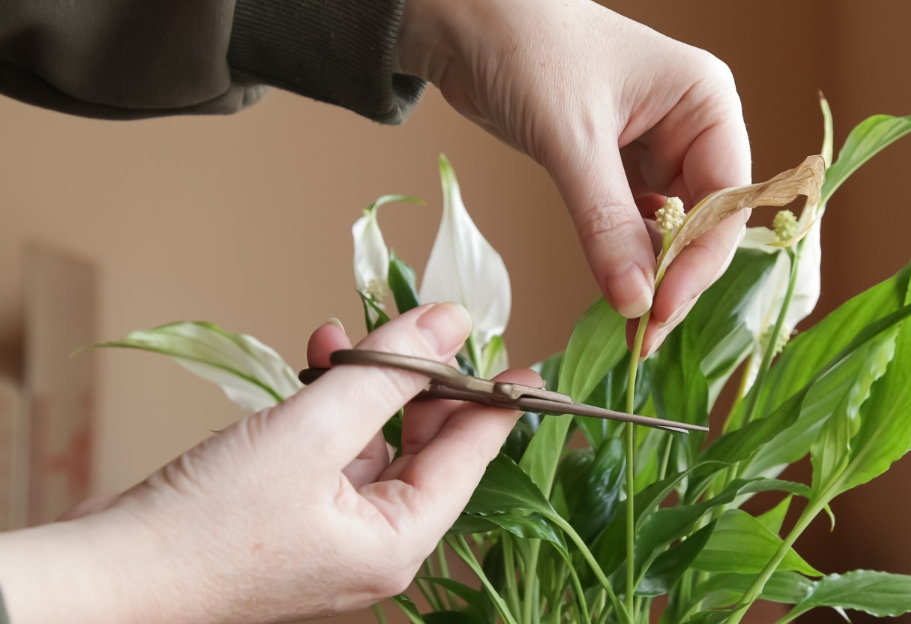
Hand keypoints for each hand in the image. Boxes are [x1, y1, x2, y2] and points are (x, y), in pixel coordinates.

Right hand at [0, 303, 536, 623]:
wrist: (108, 579)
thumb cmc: (207, 526)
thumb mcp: (309, 434)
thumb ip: (386, 372)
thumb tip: (452, 321)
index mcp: (399, 541)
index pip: (470, 458)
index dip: (497, 402)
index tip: (524, 361)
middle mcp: (375, 543)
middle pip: (426, 449)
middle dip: (423, 382)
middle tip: (430, 326)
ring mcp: (332, 533)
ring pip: (374, 443)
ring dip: (367, 383)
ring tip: (356, 331)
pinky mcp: (291, 518)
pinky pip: (330, 453)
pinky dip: (327, 406)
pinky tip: (315, 358)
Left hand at [396, 0, 751, 353]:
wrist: (463, 18)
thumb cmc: (525, 47)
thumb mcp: (571, 139)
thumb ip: (606, 223)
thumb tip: (635, 301)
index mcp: (706, 102)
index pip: (726, 200)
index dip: (700, 262)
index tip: (662, 310)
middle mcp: (692, 125)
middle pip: (706, 222)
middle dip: (677, 276)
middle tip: (644, 332)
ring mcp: (657, 146)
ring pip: (671, 229)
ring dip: (651, 273)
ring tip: (630, 319)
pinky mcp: (619, 163)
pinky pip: (636, 222)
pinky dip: (625, 256)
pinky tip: (615, 285)